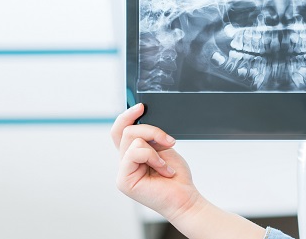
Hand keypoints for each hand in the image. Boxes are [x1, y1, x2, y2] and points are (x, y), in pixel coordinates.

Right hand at [110, 103, 201, 219]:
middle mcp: (124, 162)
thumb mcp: (163, 148)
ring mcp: (122, 172)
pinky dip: (153, 157)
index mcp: (131, 154)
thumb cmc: (176, 177)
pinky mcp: (124, 180)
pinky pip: (135, 153)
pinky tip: (163, 169)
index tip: (142, 106)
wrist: (185, 198)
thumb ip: (149, 136)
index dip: (127, 115)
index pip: (120, 130)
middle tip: (168, 141)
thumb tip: (140, 118)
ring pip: (132, 139)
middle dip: (150, 130)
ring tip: (166, 163)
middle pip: (126, 130)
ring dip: (155, 147)